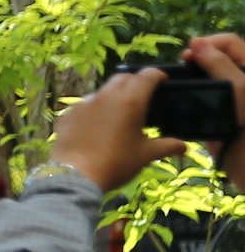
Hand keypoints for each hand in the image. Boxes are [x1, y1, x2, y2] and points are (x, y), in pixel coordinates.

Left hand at [50, 66, 193, 191]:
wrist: (75, 176)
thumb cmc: (117, 163)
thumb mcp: (146, 155)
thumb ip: (167, 146)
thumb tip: (184, 147)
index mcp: (130, 101)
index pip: (146, 76)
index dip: (157, 74)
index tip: (162, 80)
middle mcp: (105, 96)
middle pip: (123, 78)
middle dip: (135, 81)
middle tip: (143, 95)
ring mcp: (83, 104)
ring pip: (102, 90)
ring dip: (114, 95)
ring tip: (120, 112)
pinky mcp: (67, 115)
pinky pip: (84, 105)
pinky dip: (95, 109)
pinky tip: (97, 125)